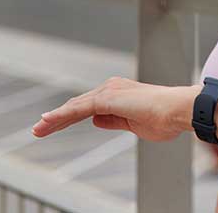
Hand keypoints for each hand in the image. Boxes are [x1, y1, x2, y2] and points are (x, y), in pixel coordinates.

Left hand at [31, 76, 201, 141]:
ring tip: (38, 130)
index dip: (69, 117)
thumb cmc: (165, 118)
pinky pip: (79, 109)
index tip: (53, 127)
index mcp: (119, 94)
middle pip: (78, 105)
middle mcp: (112, 88)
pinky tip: (47, 122)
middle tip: (39, 130)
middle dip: (58, 119)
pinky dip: (61, 116)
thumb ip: (114, 121)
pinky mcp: (108, 99)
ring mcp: (109, 91)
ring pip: (75, 107)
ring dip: (55, 119)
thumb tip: (95, 120)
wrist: (179, 111)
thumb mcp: (133, 124)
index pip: (88, 107)